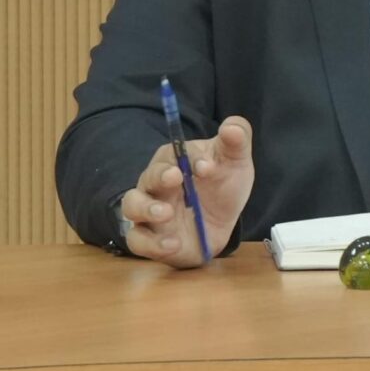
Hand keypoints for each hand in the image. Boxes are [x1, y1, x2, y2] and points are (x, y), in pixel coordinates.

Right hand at [120, 116, 254, 268]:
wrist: (222, 223)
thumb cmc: (223, 185)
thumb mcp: (236, 162)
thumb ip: (237, 140)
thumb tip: (231, 126)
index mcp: (175, 159)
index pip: (174, 153)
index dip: (189, 158)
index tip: (207, 166)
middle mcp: (156, 183)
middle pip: (148, 176)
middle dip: (159, 176)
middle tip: (175, 178)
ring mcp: (149, 211)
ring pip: (132, 206)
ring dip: (146, 208)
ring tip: (167, 213)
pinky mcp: (150, 239)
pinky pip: (138, 241)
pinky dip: (152, 244)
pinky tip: (173, 244)